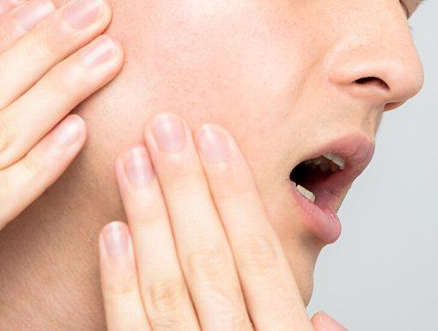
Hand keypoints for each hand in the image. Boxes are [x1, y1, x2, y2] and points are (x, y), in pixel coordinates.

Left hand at [97, 113, 345, 329]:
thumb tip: (325, 319)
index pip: (260, 255)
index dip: (237, 192)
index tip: (215, 136)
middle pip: (211, 259)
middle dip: (186, 187)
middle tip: (164, 127)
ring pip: (166, 286)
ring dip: (149, 218)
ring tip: (133, 160)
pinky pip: (129, 329)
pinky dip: (119, 281)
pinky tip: (112, 233)